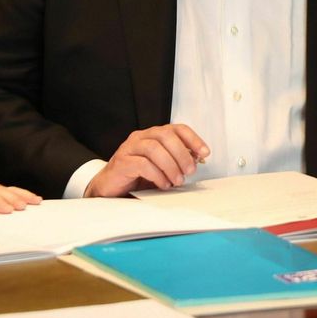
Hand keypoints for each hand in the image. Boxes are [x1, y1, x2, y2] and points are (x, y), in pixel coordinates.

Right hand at [85, 124, 209, 197]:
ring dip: (170, 165)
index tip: (205, 152)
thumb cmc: (138, 177)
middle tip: (190, 171)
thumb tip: (198, 160)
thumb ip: (178, 161)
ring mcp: (129, 148)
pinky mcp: (121, 163)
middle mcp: (141, 137)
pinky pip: (142, 164)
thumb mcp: (163, 168)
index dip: (193, 139)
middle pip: (165, 135)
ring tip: (177, 180)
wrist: (111, 189)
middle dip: (182, 153)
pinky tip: (163, 184)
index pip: (176, 128)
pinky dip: (157, 175)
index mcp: (153, 135)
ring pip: (154, 148)